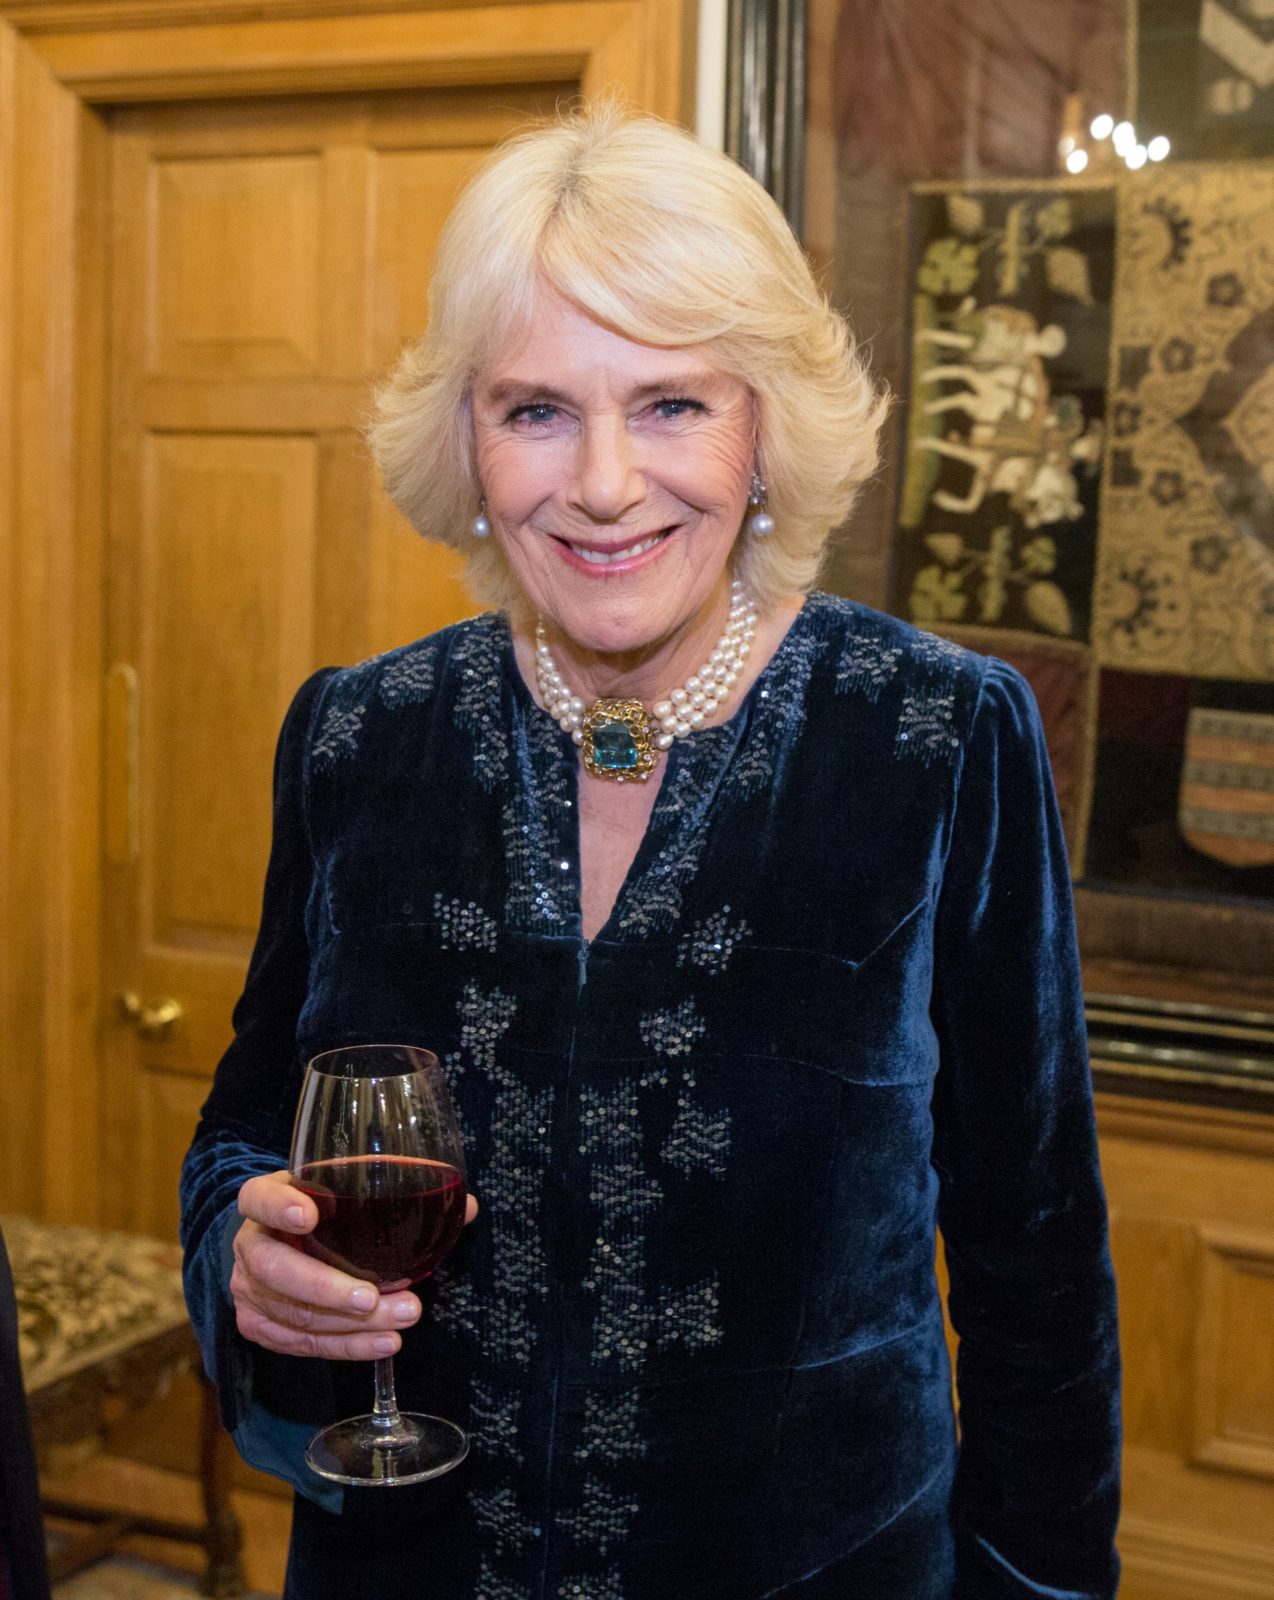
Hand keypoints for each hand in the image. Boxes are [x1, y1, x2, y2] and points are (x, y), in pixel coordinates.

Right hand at [231, 1169, 478, 1360]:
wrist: (280, 1243)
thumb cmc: (324, 1212)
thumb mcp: (345, 1191)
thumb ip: (398, 1193)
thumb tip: (465, 1206)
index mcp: (264, 1200)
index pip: (257, 1198)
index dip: (279, 1206)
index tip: (309, 1214)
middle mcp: (249, 1244)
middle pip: (276, 1268)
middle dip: (326, 1286)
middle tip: (371, 1297)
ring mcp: (247, 1289)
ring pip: (293, 1313)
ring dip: (348, 1324)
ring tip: (400, 1320)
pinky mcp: (257, 1325)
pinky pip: (299, 1343)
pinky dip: (343, 1346)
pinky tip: (381, 1343)